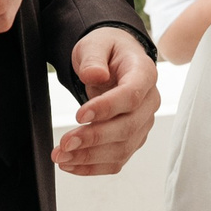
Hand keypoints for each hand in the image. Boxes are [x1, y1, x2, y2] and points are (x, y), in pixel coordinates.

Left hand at [55, 28, 158, 175]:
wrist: (114, 61)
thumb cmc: (107, 51)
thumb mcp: (95, 44)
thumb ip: (93, 58)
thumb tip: (94, 75)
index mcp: (144, 74)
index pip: (131, 96)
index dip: (107, 108)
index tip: (79, 115)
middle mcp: (149, 101)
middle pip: (128, 127)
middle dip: (94, 138)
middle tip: (65, 143)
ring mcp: (143, 123)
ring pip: (123, 148)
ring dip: (90, 157)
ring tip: (61, 157)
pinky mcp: (133, 139)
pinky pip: (117, 159)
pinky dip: (93, 167)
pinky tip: (71, 164)